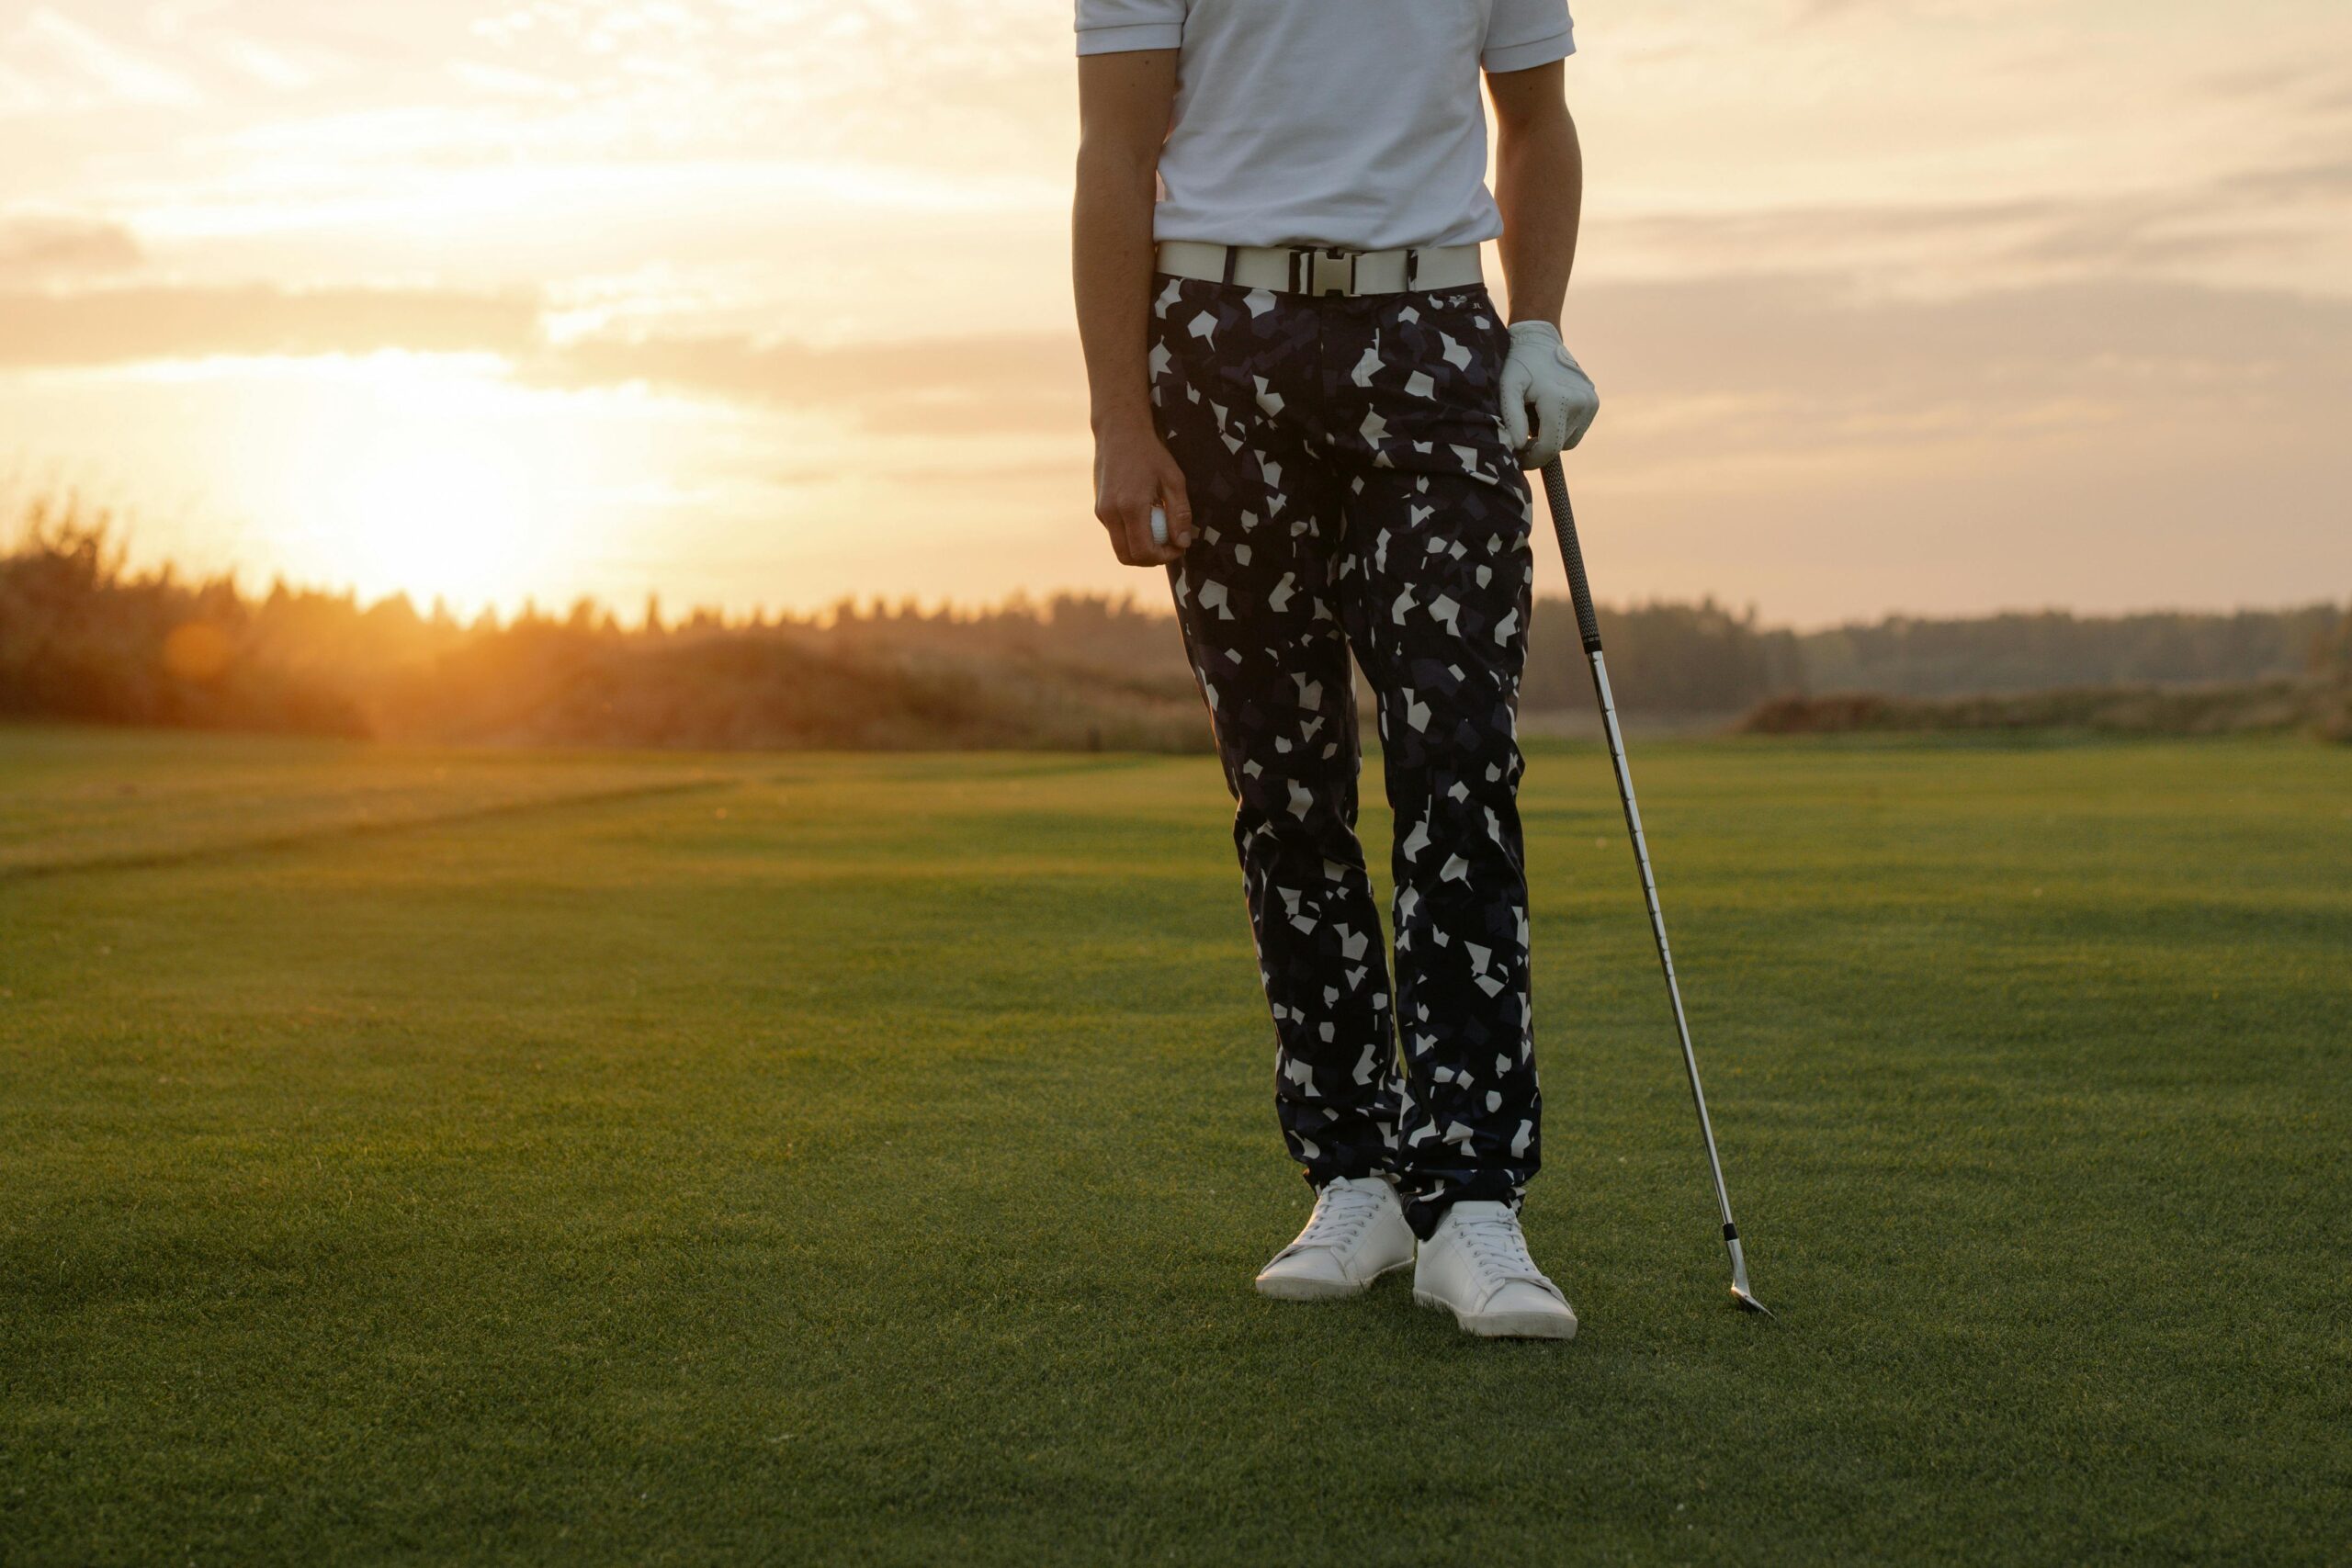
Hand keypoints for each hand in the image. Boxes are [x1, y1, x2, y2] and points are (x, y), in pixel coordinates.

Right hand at [1092, 418, 1192, 565]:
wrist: (1119, 431)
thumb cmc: (1150, 453)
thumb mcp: (1173, 479)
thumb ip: (1179, 513)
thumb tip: (1183, 542)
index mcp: (1131, 506)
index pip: (1144, 551)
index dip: (1164, 557)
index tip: (1179, 547)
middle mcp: (1111, 513)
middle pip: (1129, 557)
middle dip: (1151, 559)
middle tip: (1170, 546)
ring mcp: (1102, 512)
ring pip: (1120, 549)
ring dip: (1141, 549)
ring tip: (1160, 532)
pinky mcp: (1099, 509)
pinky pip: (1116, 534)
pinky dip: (1132, 536)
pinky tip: (1146, 517)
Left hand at [1500, 321, 1597, 468]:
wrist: (1539, 340)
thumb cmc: (1519, 364)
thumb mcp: (1508, 387)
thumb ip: (1512, 416)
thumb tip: (1518, 446)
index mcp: (1561, 400)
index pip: (1549, 448)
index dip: (1532, 460)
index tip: (1516, 458)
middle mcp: (1582, 402)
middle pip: (1558, 446)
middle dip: (1538, 447)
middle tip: (1520, 436)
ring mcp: (1591, 402)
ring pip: (1568, 440)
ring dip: (1550, 436)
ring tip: (1534, 415)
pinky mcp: (1594, 402)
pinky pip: (1576, 430)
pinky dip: (1561, 427)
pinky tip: (1548, 409)